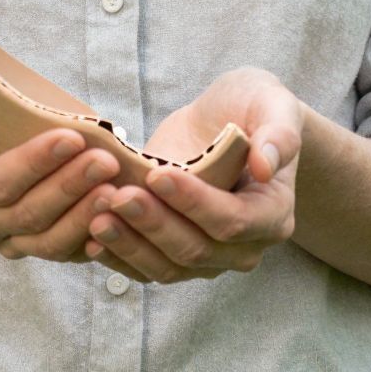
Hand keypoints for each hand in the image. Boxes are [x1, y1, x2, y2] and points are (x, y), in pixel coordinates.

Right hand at [0, 67, 121, 264]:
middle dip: (70, 187)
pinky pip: (65, 253)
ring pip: (48, 242)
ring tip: (118, 191)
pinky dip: (93, 241)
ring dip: (85, 217)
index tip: (73, 138)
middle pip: (27, 214)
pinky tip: (119, 221)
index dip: (34, 163)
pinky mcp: (32, 247)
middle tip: (108, 161)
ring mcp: (5, 240)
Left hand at [84, 67, 303, 285]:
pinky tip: (91, 239)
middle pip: (197, 249)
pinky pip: (148, 268)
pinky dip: (120, 258)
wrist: (228, 123)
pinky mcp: (178, 256)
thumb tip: (266, 164)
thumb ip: (279, 132)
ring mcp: (210, 257)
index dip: (195, 203)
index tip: (157, 174)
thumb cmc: (252, 108)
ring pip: (169, 267)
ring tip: (96, 218)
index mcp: (273, 213)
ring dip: (131, 246)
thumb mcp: (272, 102)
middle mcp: (245, 246)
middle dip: (154, 224)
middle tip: (117, 197)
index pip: (234, 220)